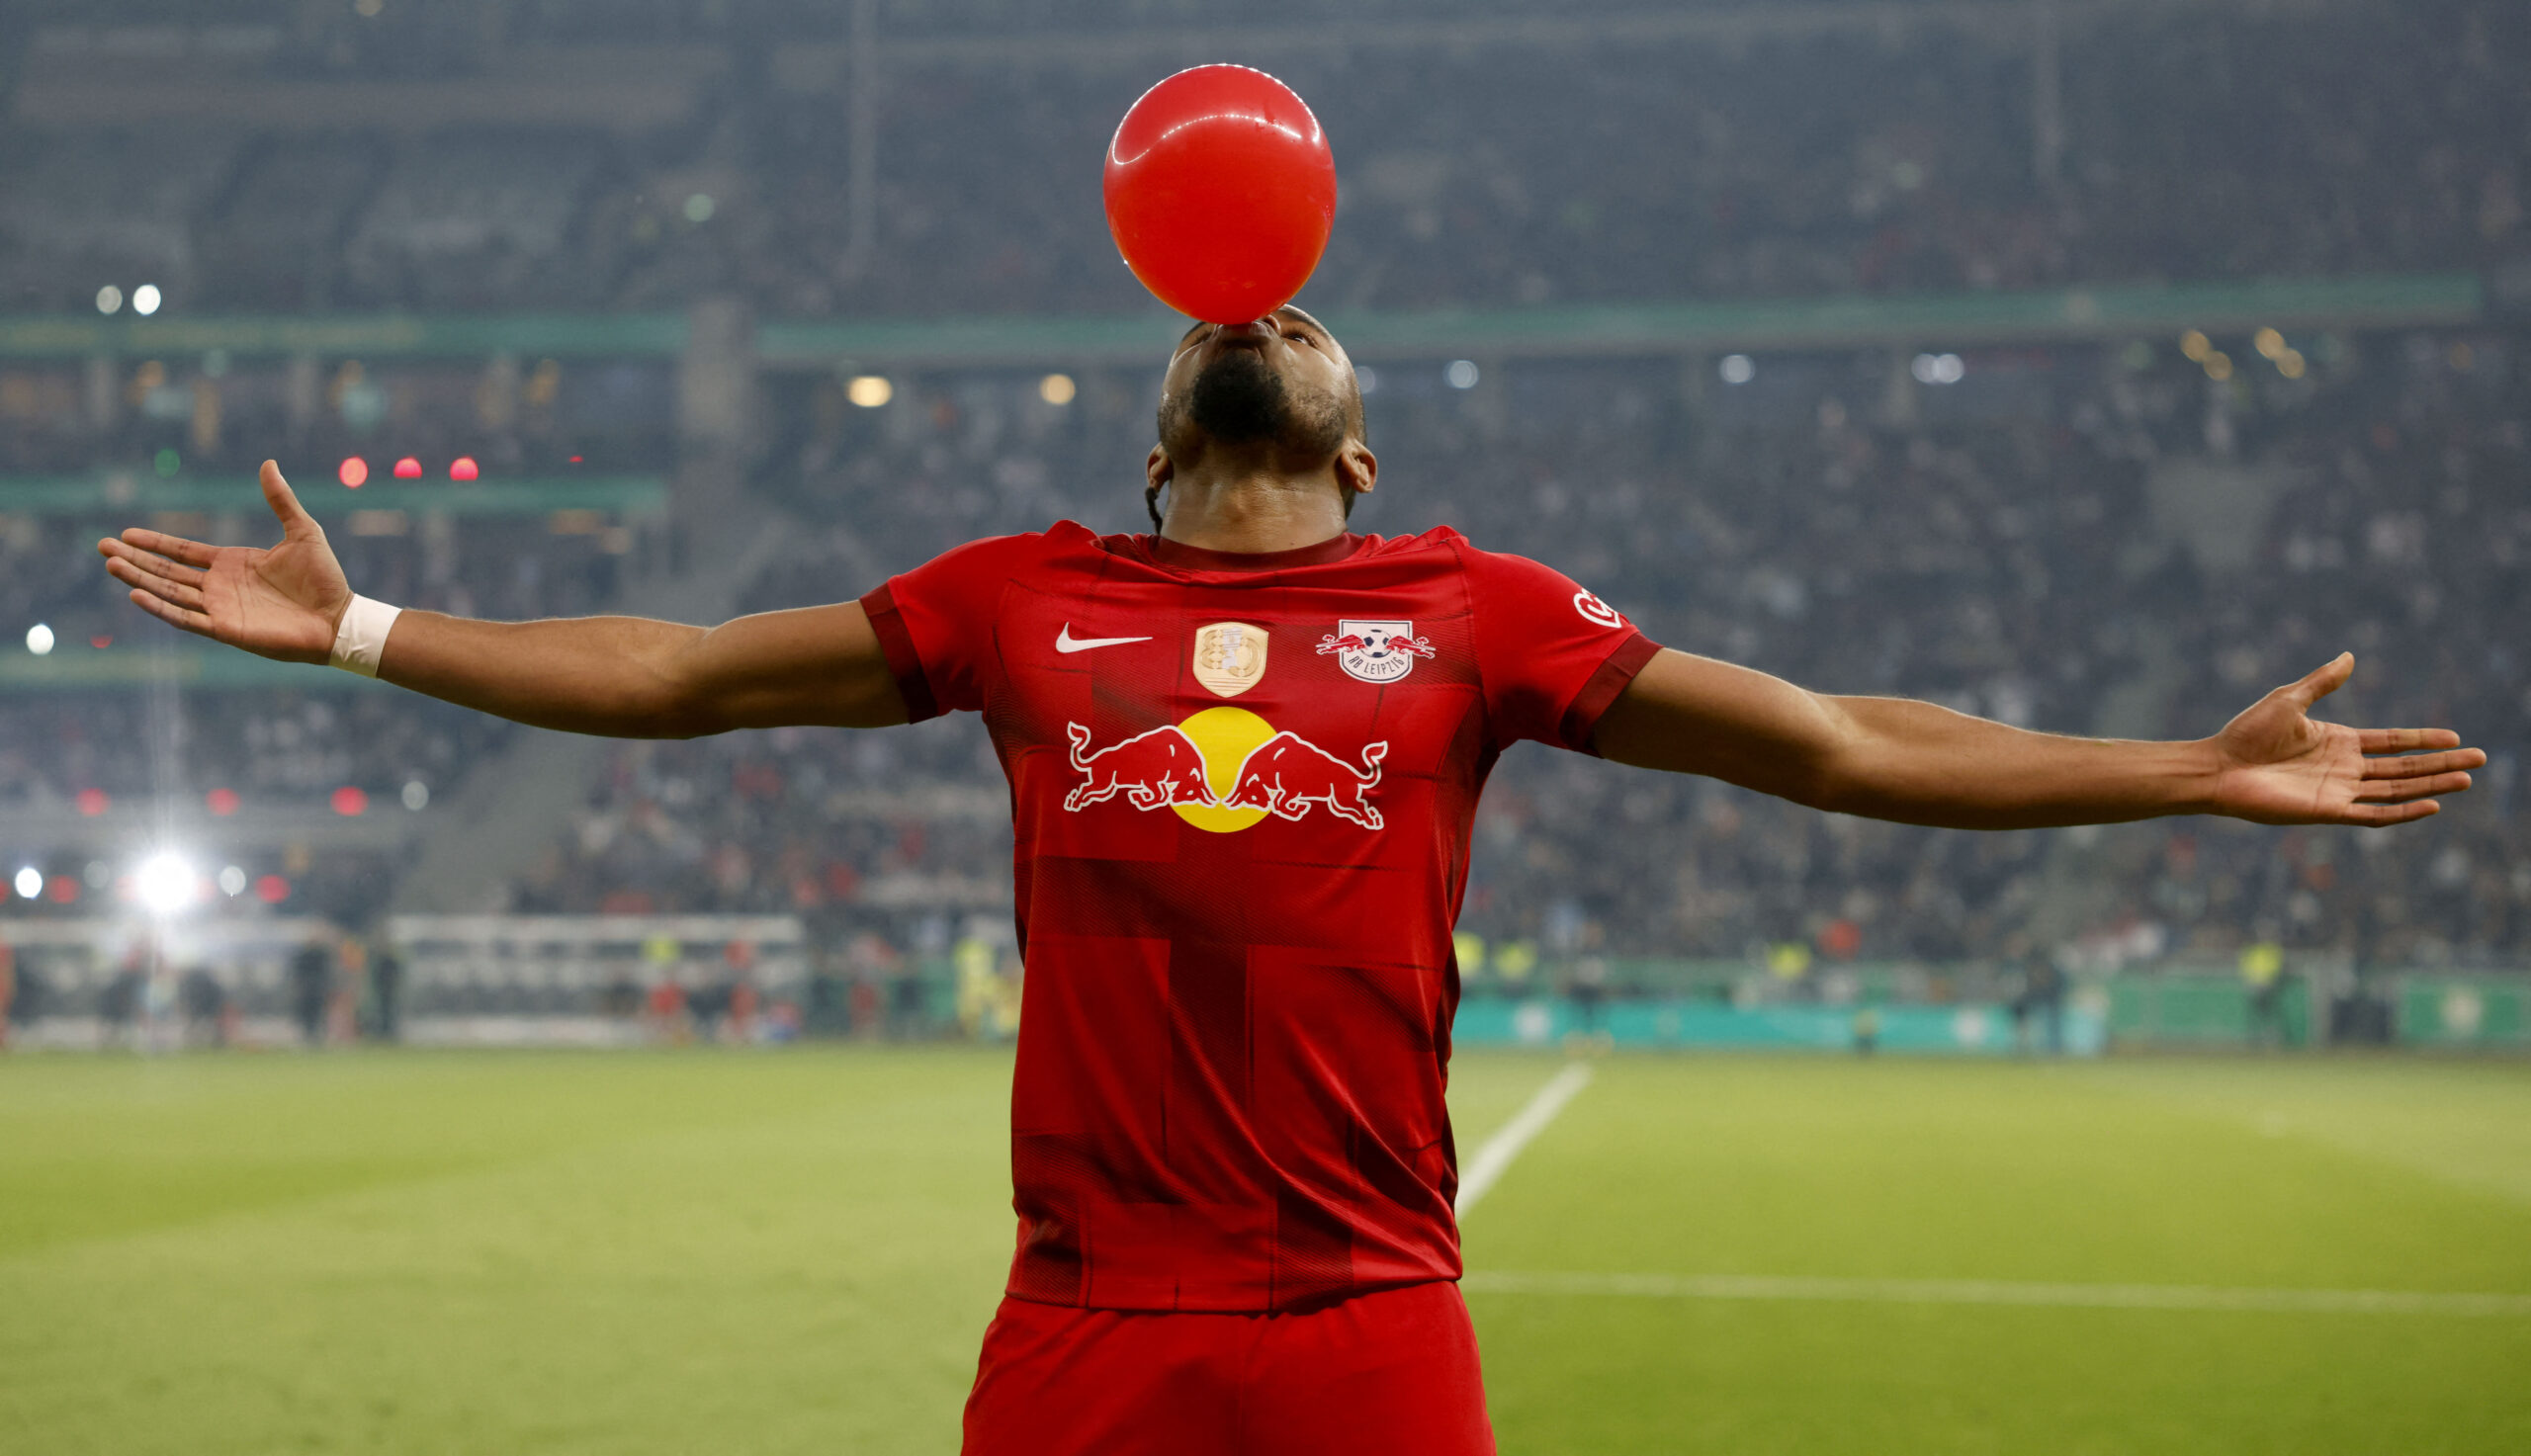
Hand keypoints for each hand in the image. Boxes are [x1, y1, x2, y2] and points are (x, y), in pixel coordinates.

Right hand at [96, 460, 352, 663]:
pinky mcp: (226, 629)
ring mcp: (220, 609)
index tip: (125, 533)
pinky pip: (185, 619)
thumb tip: (269, 463)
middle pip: (166, 571)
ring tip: (111, 565)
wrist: (339, 618)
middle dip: (135, 559)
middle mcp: (219, 586)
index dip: (154, 542)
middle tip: (101, 547)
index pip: (182, 552)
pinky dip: (161, 608)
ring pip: (169, 592)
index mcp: (231, 563)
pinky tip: (137, 594)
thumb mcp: (302, 530)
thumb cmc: (324, 578)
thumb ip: (280, 500)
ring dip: (139, 579)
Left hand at [2208, 653, 2483, 826]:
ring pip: (2396, 790)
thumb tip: (2350, 656)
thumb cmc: (2246, 734)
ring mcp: (2338, 790)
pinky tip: (2431, 805)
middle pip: (2404, 767)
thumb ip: (2322, 682)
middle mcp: (2344, 768)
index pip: (2392, 742)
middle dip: (2441, 764)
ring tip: (2465, 779)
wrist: (2217, 767)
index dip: (2423, 739)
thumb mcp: (2289, 700)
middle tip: (2480, 760)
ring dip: (2431, 785)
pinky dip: (2402, 812)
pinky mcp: (2327, 811)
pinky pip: (2373, 814)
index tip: (2455, 737)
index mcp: (2338, 741)